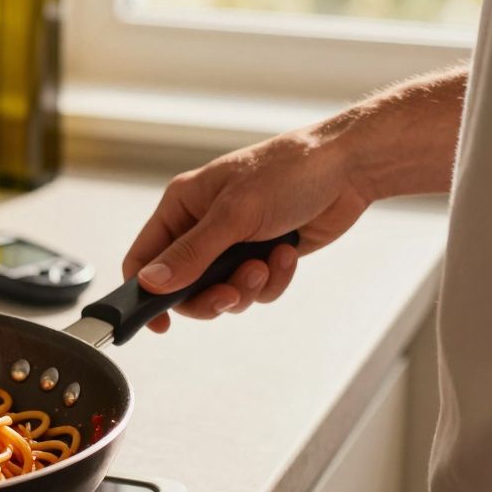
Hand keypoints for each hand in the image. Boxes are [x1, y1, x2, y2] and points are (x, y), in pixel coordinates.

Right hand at [123, 124, 369, 332]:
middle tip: (230, 295)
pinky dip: (273, 279)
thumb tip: (151, 283)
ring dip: (247, 287)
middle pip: (183, 286)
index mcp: (182, 206)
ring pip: (222, 292)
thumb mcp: (234, 214)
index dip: (145, 291)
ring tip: (266, 264)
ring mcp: (232, 244)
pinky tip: (286, 252)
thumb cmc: (289, 172)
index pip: (144, 256)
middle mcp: (201, 226)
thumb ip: (191, 253)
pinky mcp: (262, 256)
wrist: (348, 168)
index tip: (159, 323)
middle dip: (210, 296)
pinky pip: (255, 289)